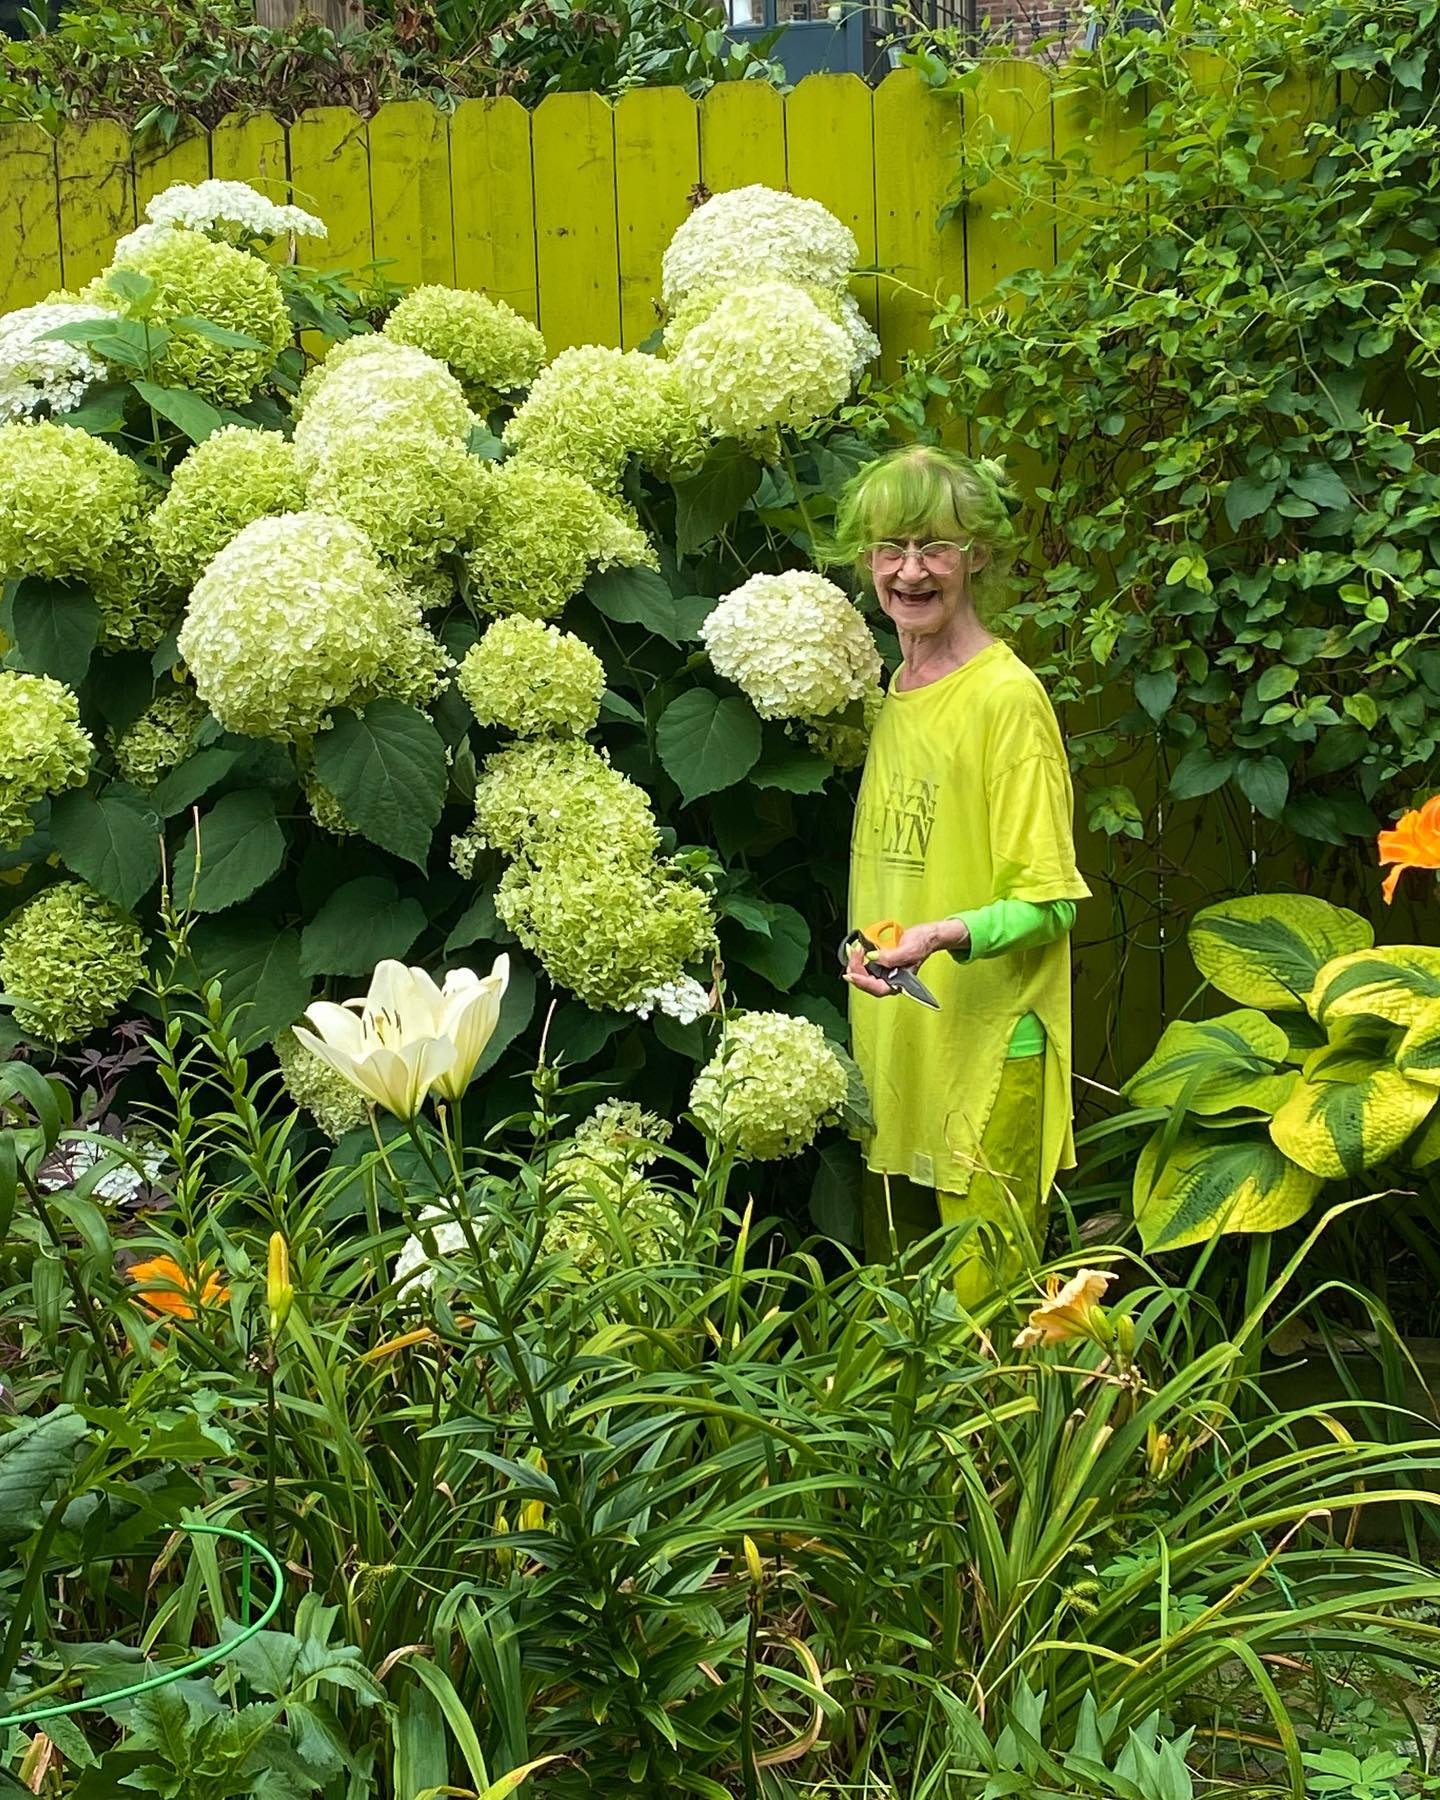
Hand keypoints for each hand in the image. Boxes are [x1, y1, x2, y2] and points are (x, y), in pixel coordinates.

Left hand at [843, 919, 968, 996]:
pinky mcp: (881, 963)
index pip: (878, 988)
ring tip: (853, 950)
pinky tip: (856, 949)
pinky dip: (858, 958)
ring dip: (855, 963)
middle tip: (853, 953)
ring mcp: (885, 972)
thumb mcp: (909, 949)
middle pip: (867, 982)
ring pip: (864, 974)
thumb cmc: (922, 944)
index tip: (851, 975)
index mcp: (899, 982)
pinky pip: (865, 965)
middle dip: (856, 969)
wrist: (927, 936)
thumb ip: (891, 957)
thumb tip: (873, 957)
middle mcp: (890, 979)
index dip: (863, 983)